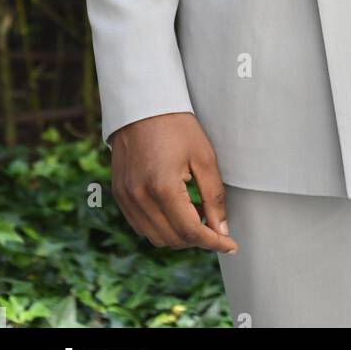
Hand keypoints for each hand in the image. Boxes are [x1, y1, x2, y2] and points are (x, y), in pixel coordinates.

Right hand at [109, 112, 238, 252]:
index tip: (231, 245)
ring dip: (178, 235)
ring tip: (196, 214)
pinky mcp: (119, 194)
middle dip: (197, 239)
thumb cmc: (177, 126)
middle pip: (173, 239)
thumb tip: (221, 230)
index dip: (214, 242)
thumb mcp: (204, 157)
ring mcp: (126, 198)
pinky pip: (140, 225)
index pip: (190, 231)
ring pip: (155, 237)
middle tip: (215, 225)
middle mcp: (140, 197)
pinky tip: (175, 210)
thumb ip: (214, 197)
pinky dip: (160, 226)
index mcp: (162, 187)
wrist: (144, 104)